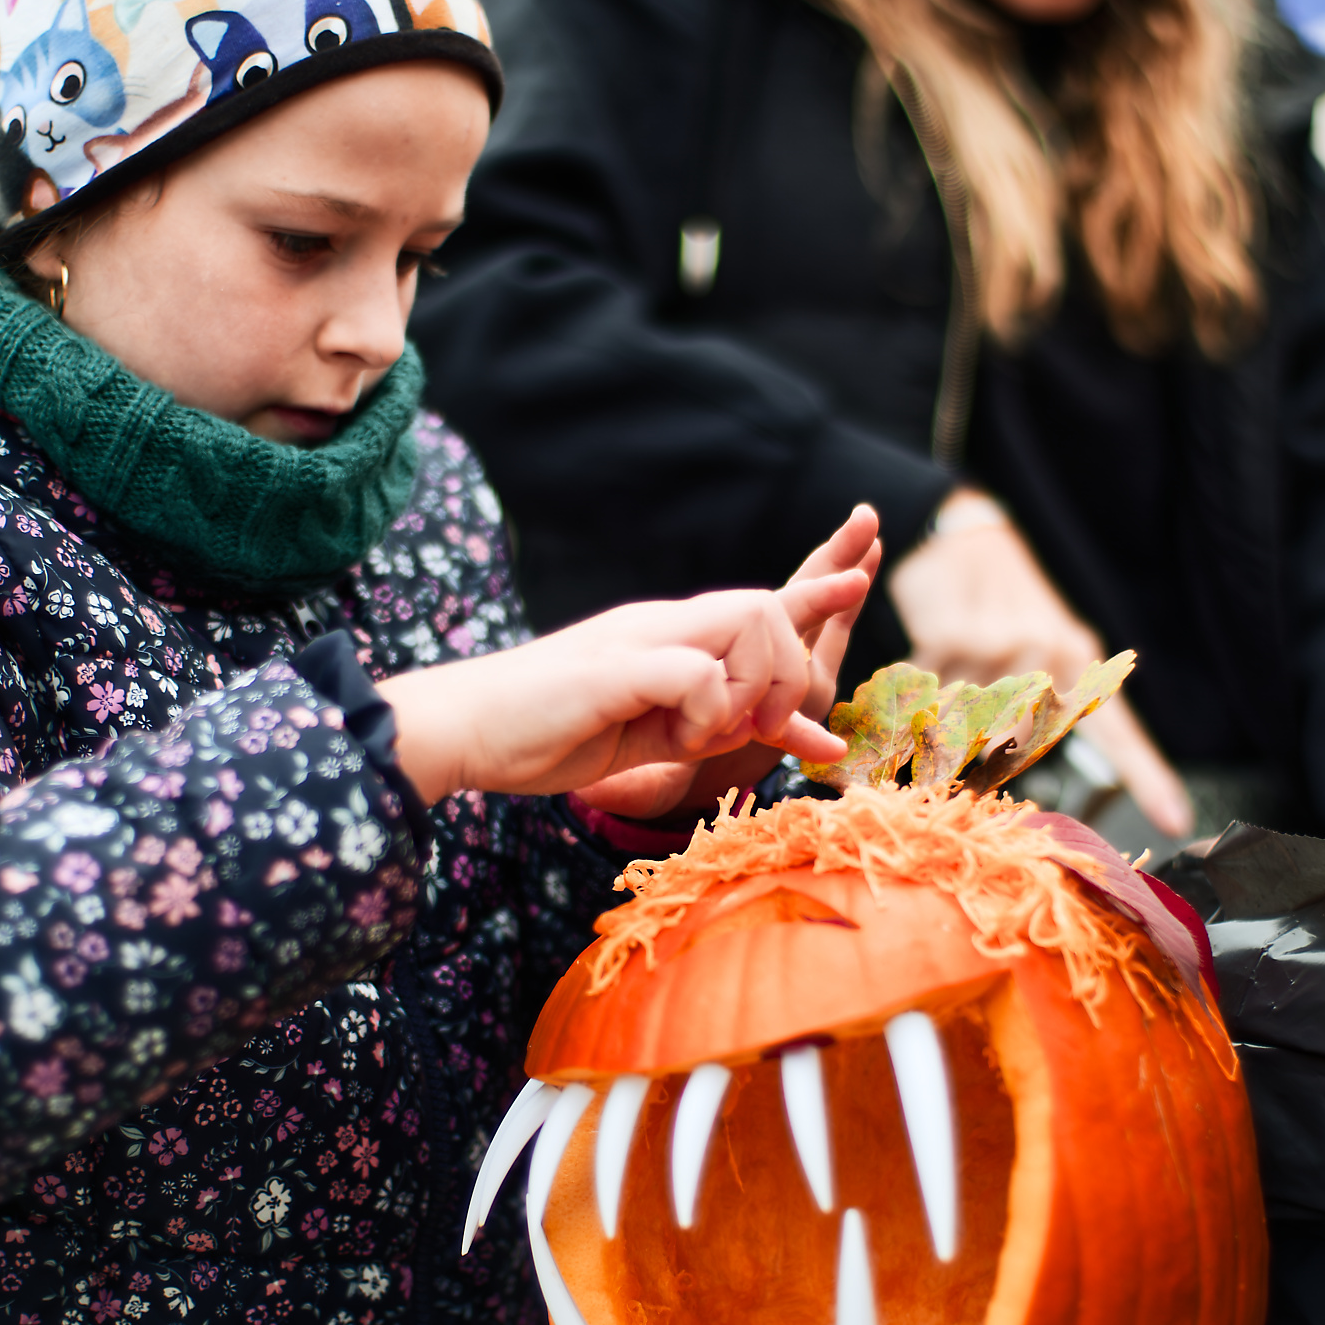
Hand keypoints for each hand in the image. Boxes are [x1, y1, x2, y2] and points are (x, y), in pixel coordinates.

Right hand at [380, 509, 878, 806]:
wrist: (464, 730)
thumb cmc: (550, 734)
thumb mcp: (659, 739)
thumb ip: (727, 729)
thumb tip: (810, 741)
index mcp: (672, 637)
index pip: (760, 603)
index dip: (816, 595)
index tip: (859, 583)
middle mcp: (663, 623)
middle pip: (769, 608)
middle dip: (786, 675)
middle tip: (755, 729)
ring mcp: (641, 637)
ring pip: (747, 624)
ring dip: (747, 691)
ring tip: (702, 733)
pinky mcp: (617, 665)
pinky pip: (698, 672)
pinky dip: (705, 710)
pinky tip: (672, 734)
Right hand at [888, 489, 1194, 836]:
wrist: (967, 538)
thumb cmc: (1002, 603)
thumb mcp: (1035, 643)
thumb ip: (1031, 709)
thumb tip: (1001, 764)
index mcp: (1078, 660)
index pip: (1118, 732)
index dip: (1148, 779)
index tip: (1177, 823)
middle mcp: (1048, 655)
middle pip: (1010, 745)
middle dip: (979, 753)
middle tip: (964, 721)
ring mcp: (1003, 645)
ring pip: (963, 723)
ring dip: (943, 711)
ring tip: (947, 666)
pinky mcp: (955, 638)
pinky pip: (931, 695)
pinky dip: (919, 688)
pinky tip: (928, 652)